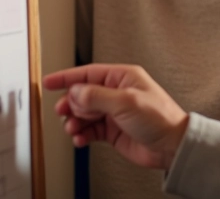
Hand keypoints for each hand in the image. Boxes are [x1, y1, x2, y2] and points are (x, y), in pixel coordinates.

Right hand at [42, 64, 189, 169]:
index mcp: (122, 77)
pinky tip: (81, 139)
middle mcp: (116, 93)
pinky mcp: (112, 130)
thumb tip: (75, 91)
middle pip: (82, 95)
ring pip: (83, 114)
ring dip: (74, 121)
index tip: (48, 82)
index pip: (88, 73)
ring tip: (73, 129)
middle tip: (63, 112)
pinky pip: (89, 130)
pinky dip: (82, 135)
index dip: (66, 77)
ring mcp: (113, 112)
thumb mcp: (126, 102)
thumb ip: (97, 96)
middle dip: (70, 104)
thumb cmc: (160, 118)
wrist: (171, 146)